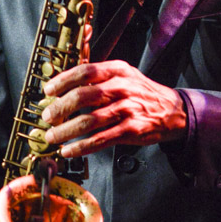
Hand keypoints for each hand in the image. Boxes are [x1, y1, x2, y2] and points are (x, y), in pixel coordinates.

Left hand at [41, 60, 186, 157]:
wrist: (173, 111)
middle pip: (84, 96)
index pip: (85, 71)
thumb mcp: (124, 75)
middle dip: (61, 108)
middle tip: (47, 117)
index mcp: (118, 70)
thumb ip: (98, 77)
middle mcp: (123, 87)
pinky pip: (101, 140)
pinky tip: (69, 151)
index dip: (63, 80)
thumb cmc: (141, 93)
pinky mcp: (132, 130)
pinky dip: (82, 147)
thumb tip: (63, 84)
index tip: (48, 90)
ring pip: (90, 121)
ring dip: (66, 131)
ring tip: (53, 137)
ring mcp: (128, 109)